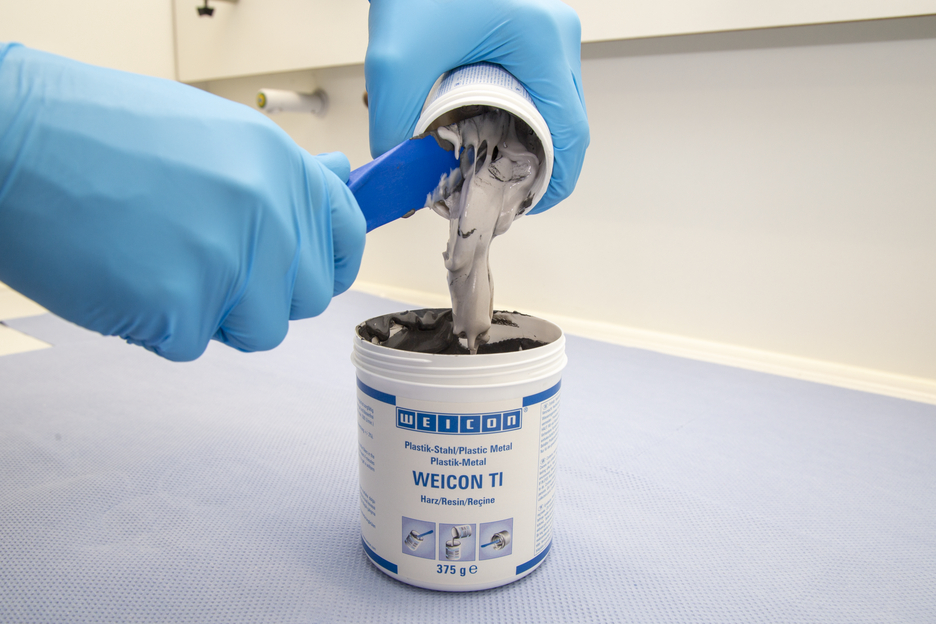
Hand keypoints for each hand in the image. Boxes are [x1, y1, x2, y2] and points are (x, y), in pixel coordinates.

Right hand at [0, 44, 364, 360]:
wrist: (9, 140)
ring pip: (259, 330)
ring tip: (157, 265)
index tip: (310, 270)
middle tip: (203, 262)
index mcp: (279, 164)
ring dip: (215, 316)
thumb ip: (279, 174)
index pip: (347, 233)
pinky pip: (191, 343)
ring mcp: (229, 261)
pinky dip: (156, 325)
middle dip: (262, 295)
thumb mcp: (211, 134)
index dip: (332, 261)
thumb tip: (339, 180)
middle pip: (306, 297)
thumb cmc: (96, 133)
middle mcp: (268, 211)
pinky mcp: (182, 306)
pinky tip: (122, 275)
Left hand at [365, 0, 589, 213]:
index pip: (570, 132)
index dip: (554, 182)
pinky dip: (527, 116)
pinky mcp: (536, 31)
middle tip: (503, 193)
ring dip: (535, 142)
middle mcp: (559, 35)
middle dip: (542, 167)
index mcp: (542, 42)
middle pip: (570, 124)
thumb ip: (394, 122)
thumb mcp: (397, 59)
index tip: (525, 207)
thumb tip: (401, 170)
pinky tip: (495, 131)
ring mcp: (552, 31)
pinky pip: (545, 87)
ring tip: (496, 167)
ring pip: (560, 107)